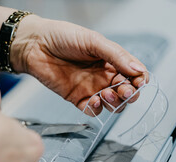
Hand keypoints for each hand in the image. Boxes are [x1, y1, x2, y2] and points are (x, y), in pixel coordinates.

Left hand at [11, 15, 147, 115]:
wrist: (35, 45)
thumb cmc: (63, 37)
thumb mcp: (93, 41)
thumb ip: (116, 56)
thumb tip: (140, 70)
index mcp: (111, 60)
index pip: (134, 74)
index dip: (139, 80)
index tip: (138, 81)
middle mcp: (104, 76)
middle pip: (126, 92)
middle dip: (129, 94)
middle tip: (124, 91)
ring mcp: (91, 88)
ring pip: (112, 104)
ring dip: (115, 103)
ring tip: (106, 94)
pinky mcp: (77, 98)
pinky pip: (92, 110)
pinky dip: (96, 109)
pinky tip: (93, 101)